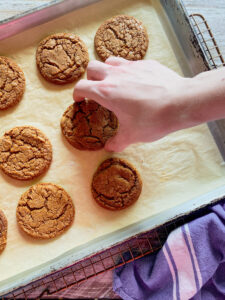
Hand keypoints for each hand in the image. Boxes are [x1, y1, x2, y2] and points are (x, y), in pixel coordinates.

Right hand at [73, 57, 194, 151]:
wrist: (181, 102)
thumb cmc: (153, 119)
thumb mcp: (132, 135)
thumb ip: (117, 142)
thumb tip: (109, 148)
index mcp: (107, 92)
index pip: (81, 86)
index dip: (77, 93)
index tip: (79, 100)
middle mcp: (116, 75)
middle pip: (92, 67)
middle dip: (90, 78)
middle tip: (96, 90)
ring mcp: (131, 66)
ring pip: (110, 61)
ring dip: (107, 70)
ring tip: (114, 82)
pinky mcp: (146, 64)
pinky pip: (130, 62)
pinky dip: (127, 70)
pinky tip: (136, 82)